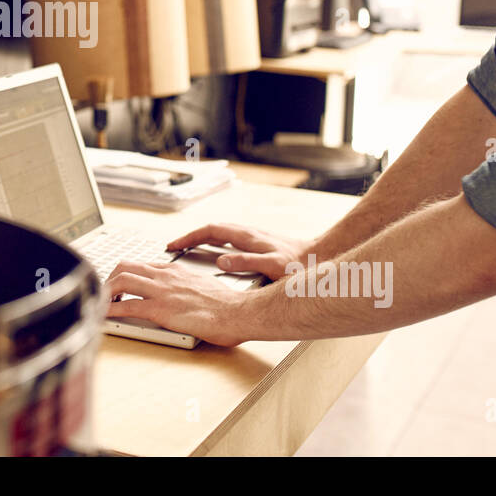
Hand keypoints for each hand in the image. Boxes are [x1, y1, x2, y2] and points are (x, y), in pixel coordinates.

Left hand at [105, 261, 251, 346]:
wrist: (237, 312)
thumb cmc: (227, 304)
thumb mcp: (203, 285)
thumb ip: (187, 286)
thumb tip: (183, 294)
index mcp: (175, 270)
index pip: (142, 265)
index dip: (126, 274)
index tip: (121, 284)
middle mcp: (165, 276)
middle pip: (125, 267)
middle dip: (110, 278)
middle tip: (106, 293)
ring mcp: (161, 292)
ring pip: (121, 281)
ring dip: (106, 292)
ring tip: (101, 303)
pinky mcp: (160, 310)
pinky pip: (127, 307)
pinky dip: (110, 310)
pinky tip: (104, 316)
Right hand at [165, 222, 312, 279]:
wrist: (322, 255)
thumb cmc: (300, 265)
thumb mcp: (272, 266)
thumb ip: (246, 263)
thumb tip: (220, 261)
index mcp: (247, 237)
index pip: (210, 231)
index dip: (189, 238)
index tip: (173, 245)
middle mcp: (248, 233)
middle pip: (212, 229)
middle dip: (191, 237)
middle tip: (175, 247)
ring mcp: (254, 237)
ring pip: (221, 233)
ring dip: (202, 238)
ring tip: (189, 249)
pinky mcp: (260, 243)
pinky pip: (230, 239)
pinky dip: (215, 243)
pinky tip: (217, 253)